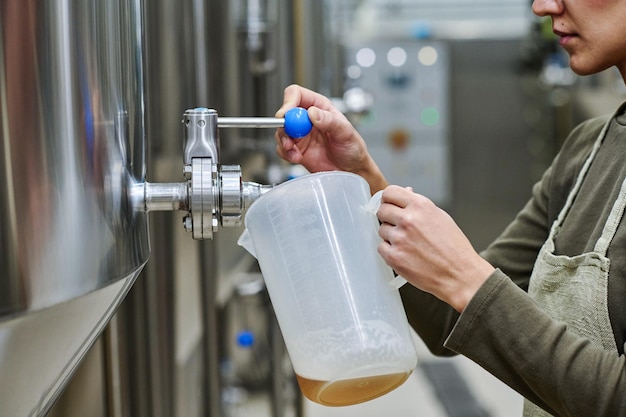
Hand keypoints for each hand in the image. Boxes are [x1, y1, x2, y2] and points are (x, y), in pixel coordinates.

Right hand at [275, 84, 386, 193]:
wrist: (351, 170)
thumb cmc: (353, 148)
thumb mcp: (346, 132)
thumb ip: (329, 121)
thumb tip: (312, 113)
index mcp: (320, 107)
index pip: (297, 95)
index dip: (289, 102)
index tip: (287, 115)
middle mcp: (307, 119)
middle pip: (285, 114)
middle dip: (283, 127)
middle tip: (289, 140)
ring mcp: (301, 135)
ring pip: (281, 132)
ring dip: (284, 142)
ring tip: (295, 152)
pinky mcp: (297, 149)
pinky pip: (282, 148)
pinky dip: (286, 154)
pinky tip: (297, 158)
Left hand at [376, 185, 494, 311]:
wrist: (459, 275)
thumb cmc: (454, 248)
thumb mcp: (440, 217)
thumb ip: (419, 205)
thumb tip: (407, 192)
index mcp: (420, 206)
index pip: (390, 192)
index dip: (388, 199)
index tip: (390, 205)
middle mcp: (408, 219)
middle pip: (382, 210)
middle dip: (388, 217)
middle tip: (399, 226)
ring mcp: (399, 238)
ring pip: (382, 230)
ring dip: (391, 236)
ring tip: (409, 244)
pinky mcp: (394, 256)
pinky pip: (381, 248)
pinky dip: (390, 251)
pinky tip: (405, 254)